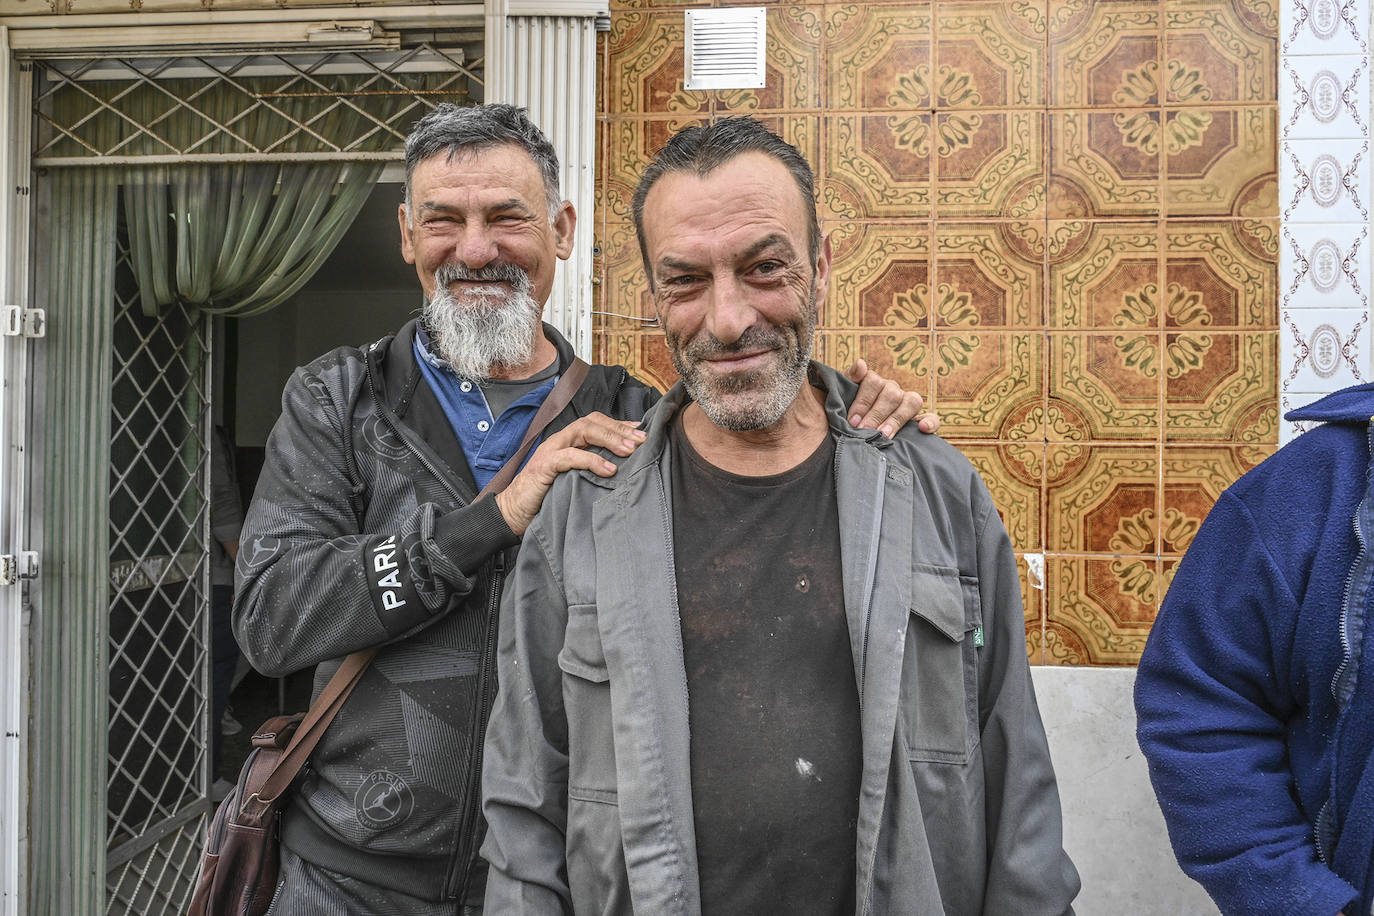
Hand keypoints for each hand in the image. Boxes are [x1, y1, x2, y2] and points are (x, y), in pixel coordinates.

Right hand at [495, 413, 646, 534]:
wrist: (513, 513)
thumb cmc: (545, 497)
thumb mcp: (574, 479)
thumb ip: (591, 469)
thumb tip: (622, 468)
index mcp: (567, 442)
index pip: (596, 423)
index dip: (619, 425)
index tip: (641, 432)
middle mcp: (559, 441)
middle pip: (592, 422)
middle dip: (619, 430)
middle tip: (641, 440)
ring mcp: (550, 450)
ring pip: (582, 431)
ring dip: (609, 439)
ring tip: (630, 451)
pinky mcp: (544, 466)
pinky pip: (570, 457)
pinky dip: (591, 461)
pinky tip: (609, 470)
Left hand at [845, 359, 939, 436]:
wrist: (851, 432)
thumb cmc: (845, 414)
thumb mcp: (842, 395)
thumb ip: (849, 378)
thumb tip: (861, 364)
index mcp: (874, 383)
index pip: (873, 381)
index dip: (863, 401)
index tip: (852, 420)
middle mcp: (893, 390)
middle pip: (891, 394)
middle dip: (876, 414)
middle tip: (863, 431)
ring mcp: (907, 404)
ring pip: (912, 401)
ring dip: (896, 419)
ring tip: (884, 435)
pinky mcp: (919, 420)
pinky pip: (932, 417)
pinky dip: (930, 422)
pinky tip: (922, 428)